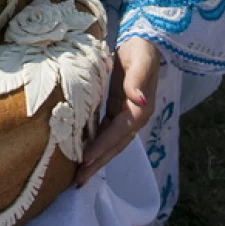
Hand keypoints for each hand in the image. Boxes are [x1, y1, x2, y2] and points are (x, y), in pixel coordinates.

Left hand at [74, 36, 159, 186]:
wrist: (145, 43)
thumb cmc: (141, 50)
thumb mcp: (141, 60)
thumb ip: (138, 79)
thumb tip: (140, 100)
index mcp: (140, 109)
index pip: (119, 132)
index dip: (104, 146)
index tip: (87, 160)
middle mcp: (134, 118)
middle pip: (115, 145)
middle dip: (98, 163)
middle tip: (79, 182)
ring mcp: (126, 116)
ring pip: (111, 143)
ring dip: (96, 160)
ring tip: (79, 177)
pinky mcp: (118, 111)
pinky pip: (107, 134)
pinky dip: (97, 146)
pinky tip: (84, 155)